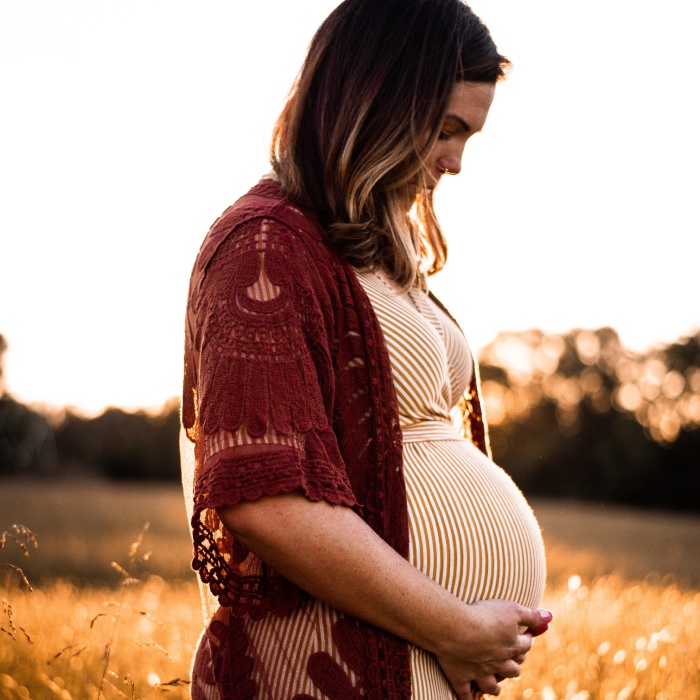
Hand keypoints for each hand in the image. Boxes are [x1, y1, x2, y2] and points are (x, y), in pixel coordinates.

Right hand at [436, 601, 552, 697]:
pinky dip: (467, 698)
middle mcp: (498, 662)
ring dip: (495, 686)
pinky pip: (465, 692)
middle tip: (514, 661)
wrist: (456, 629)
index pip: (525, 646)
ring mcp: (479, 672)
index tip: (527, 636)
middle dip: (514, 666)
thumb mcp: (512, 609)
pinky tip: (469, 699)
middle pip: (511, 669)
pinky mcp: (460, 676)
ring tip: (496, 685)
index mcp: (511, 646)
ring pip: (492, 685)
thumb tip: (550, 617)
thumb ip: (531, 615)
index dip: (527, 640)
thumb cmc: (485, 616)